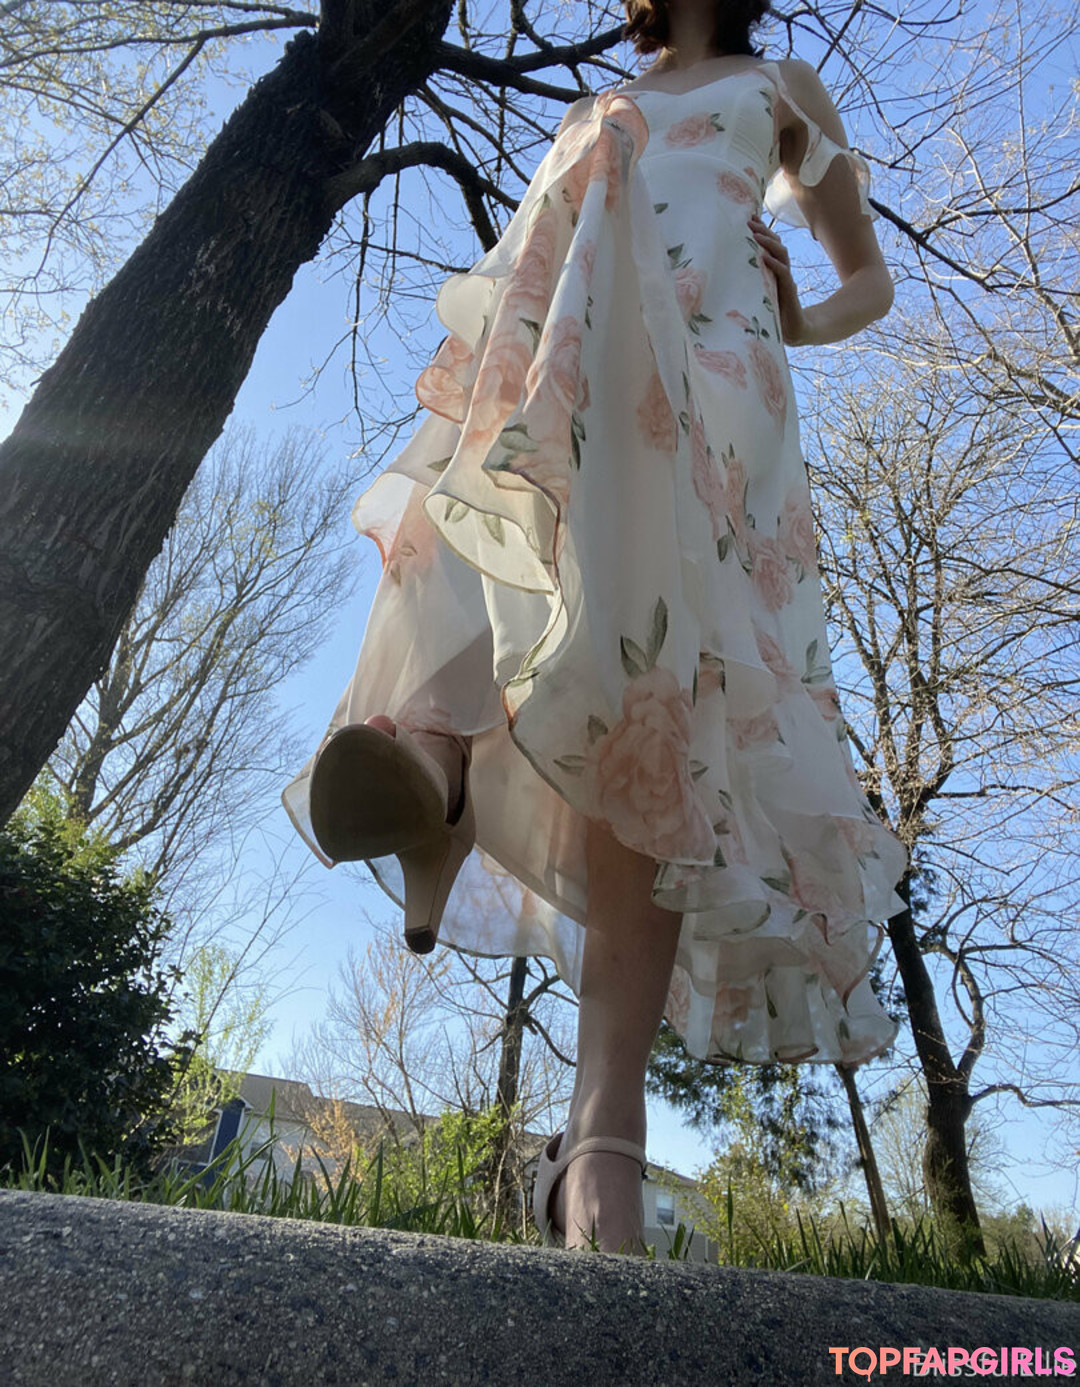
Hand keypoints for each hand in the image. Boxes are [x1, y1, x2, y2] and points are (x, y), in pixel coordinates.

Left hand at [748, 215, 810, 345]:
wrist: (794, 329)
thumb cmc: (774, 313)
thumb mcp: (759, 294)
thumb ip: (749, 283)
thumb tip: (723, 278)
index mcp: (774, 269)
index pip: (770, 244)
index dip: (762, 230)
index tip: (749, 218)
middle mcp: (782, 270)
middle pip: (775, 244)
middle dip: (764, 231)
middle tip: (749, 221)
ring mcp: (786, 279)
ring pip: (781, 254)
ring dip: (768, 243)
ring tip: (756, 235)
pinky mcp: (789, 290)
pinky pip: (783, 273)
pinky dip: (774, 264)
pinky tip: (765, 257)